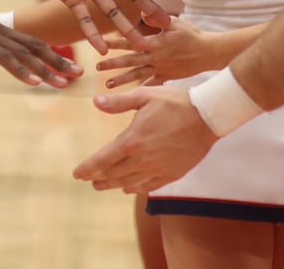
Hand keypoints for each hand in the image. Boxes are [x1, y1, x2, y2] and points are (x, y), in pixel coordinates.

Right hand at [0, 0, 80, 95]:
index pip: (29, 45)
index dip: (51, 56)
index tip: (69, 69)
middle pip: (34, 47)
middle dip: (57, 62)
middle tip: (78, 75)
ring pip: (24, 53)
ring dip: (45, 68)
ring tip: (64, 82)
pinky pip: (3, 57)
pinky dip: (21, 69)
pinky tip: (35, 81)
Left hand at [72, 87, 217, 193]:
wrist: (207, 116)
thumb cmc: (174, 103)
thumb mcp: (144, 95)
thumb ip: (118, 102)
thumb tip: (95, 102)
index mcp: (132, 140)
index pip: (103, 160)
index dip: (88, 168)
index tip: (77, 174)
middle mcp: (143, 159)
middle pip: (114, 173)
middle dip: (98, 177)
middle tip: (88, 180)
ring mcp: (158, 168)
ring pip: (129, 182)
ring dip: (113, 185)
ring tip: (102, 186)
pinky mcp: (172, 173)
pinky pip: (150, 185)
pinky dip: (136, 188)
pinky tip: (129, 188)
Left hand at [97, 20, 217, 87]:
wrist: (210, 52)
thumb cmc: (192, 35)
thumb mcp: (174, 23)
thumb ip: (156, 18)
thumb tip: (141, 12)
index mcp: (154, 43)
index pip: (130, 42)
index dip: (115, 43)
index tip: (101, 43)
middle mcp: (155, 57)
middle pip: (129, 61)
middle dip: (112, 64)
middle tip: (97, 66)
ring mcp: (161, 68)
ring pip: (138, 75)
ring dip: (122, 79)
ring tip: (108, 85)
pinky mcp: (167, 76)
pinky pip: (153, 83)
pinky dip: (143, 89)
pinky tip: (132, 95)